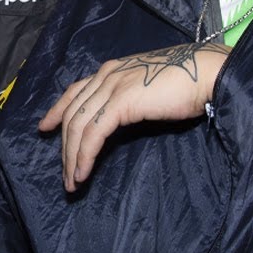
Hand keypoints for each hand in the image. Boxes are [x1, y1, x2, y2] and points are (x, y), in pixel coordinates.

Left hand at [38, 42, 229, 191]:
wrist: (207, 73)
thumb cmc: (188, 83)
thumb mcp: (150, 88)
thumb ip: (131, 97)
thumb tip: (122, 117)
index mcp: (113, 70)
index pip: (75, 91)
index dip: (57, 110)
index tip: (45, 127)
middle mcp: (107, 75)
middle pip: (72, 113)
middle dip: (65, 147)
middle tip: (66, 174)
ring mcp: (112, 86)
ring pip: (78, 126)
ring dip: (72, 158)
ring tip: (73, 182)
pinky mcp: (121, 101)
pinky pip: (93, 133)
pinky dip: (84, 155)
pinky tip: (83, 174)